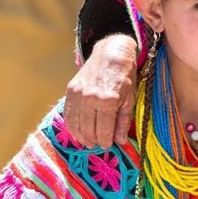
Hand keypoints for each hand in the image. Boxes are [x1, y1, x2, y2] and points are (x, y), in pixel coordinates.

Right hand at [64, 34, 137, 148]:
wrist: (111, 54)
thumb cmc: (124, 78)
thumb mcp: (129, 100)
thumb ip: (123, 122)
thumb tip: (120, 142)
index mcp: (108, 101)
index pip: (103, 132)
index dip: (106, 142)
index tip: (108, 144)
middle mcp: (90, 98)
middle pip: (88, 131)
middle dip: (95, 141)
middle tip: (99, 144)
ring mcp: (78, 94)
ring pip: (76, 125)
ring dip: (82, 137)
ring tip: (89, 141)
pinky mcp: (70, 91)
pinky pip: (68, 115)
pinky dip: (72, 127)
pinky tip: (79, 132)